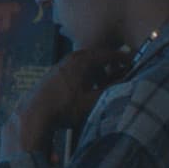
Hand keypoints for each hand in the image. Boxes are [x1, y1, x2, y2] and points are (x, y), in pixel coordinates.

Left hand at [0, 48, 131, 158]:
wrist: (34, 113)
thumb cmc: (65, 107)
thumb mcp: (93, 101)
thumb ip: (113, 90)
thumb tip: (129, 83)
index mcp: (83, 60)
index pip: (109, 54)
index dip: (123, 59)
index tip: (134, 62)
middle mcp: (72, 57)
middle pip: (98, 57)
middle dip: (111, 66)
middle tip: (122, 74)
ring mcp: (62, 64)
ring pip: (86, 64)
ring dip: (98, 72)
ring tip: (105, 86)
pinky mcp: (55, 73)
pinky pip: (77, 69)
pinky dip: (86, 75)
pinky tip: (87, 90)